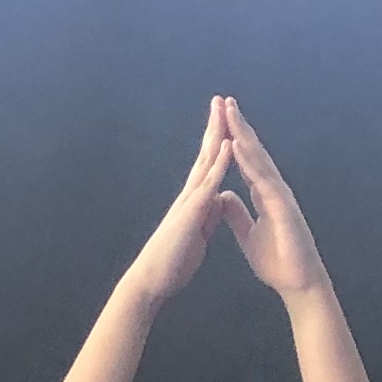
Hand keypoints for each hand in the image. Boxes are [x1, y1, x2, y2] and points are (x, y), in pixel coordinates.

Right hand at [119, 97, 244, 308]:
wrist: (153, 280)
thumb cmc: (173, 262)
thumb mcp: (197, 233)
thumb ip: (207, 214)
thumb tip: (217, 201)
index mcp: (195, 200)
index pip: (208, 165)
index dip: (217, 142)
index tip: (225, 122)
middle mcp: (190, 194)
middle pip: (205, 153)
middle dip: (214, 126)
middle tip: (220, 100)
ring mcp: (190, 200)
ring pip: (206, 161)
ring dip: (216, 133)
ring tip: (224, 109)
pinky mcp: (192, 211)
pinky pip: (209, 183)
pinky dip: (220, 163)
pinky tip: (228, 144)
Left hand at [215, 96, 331, 298]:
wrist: (298, 284)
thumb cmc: (278, 262)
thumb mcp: (249, 235)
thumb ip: (238, 215)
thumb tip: (223, 197)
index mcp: (264, 195)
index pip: (247, 162)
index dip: (234, 142)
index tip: (222, 121)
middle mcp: (274, 189)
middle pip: (253, 153)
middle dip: (239, 127)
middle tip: (225, 102)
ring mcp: (280, 195)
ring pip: (259, 159)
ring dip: (243, 134)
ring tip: (229, 112)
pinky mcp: (283, 206)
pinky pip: (263, 179)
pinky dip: (249, 161)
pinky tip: (236, 144)